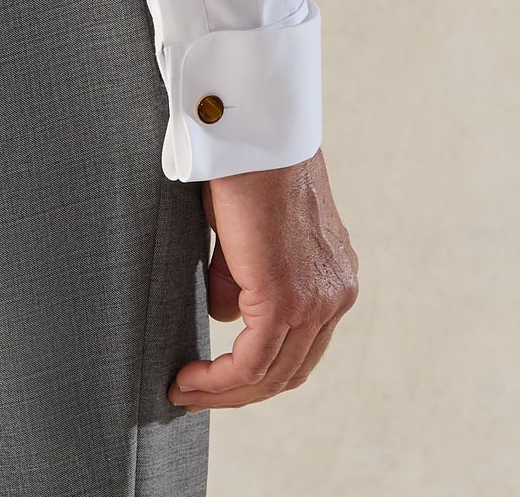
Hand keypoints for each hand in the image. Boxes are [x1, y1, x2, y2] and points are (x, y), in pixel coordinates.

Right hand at [168, 147, 356, 410]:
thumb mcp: (249, 230)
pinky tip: (188, 379)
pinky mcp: (285, 299)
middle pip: (290, 369)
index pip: (301, 346)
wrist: (254, 128)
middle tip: (195, 392)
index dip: (258, 370)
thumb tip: (227, 312)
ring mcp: (316, 300)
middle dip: (239, 390)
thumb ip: (244, 274)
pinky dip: (217, 381)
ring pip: (270, 374)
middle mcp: (335, 294)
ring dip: (224, 391)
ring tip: (185, 390)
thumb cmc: (247, 162)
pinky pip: (250, 363)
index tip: (217, 377)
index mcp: (333, 275)